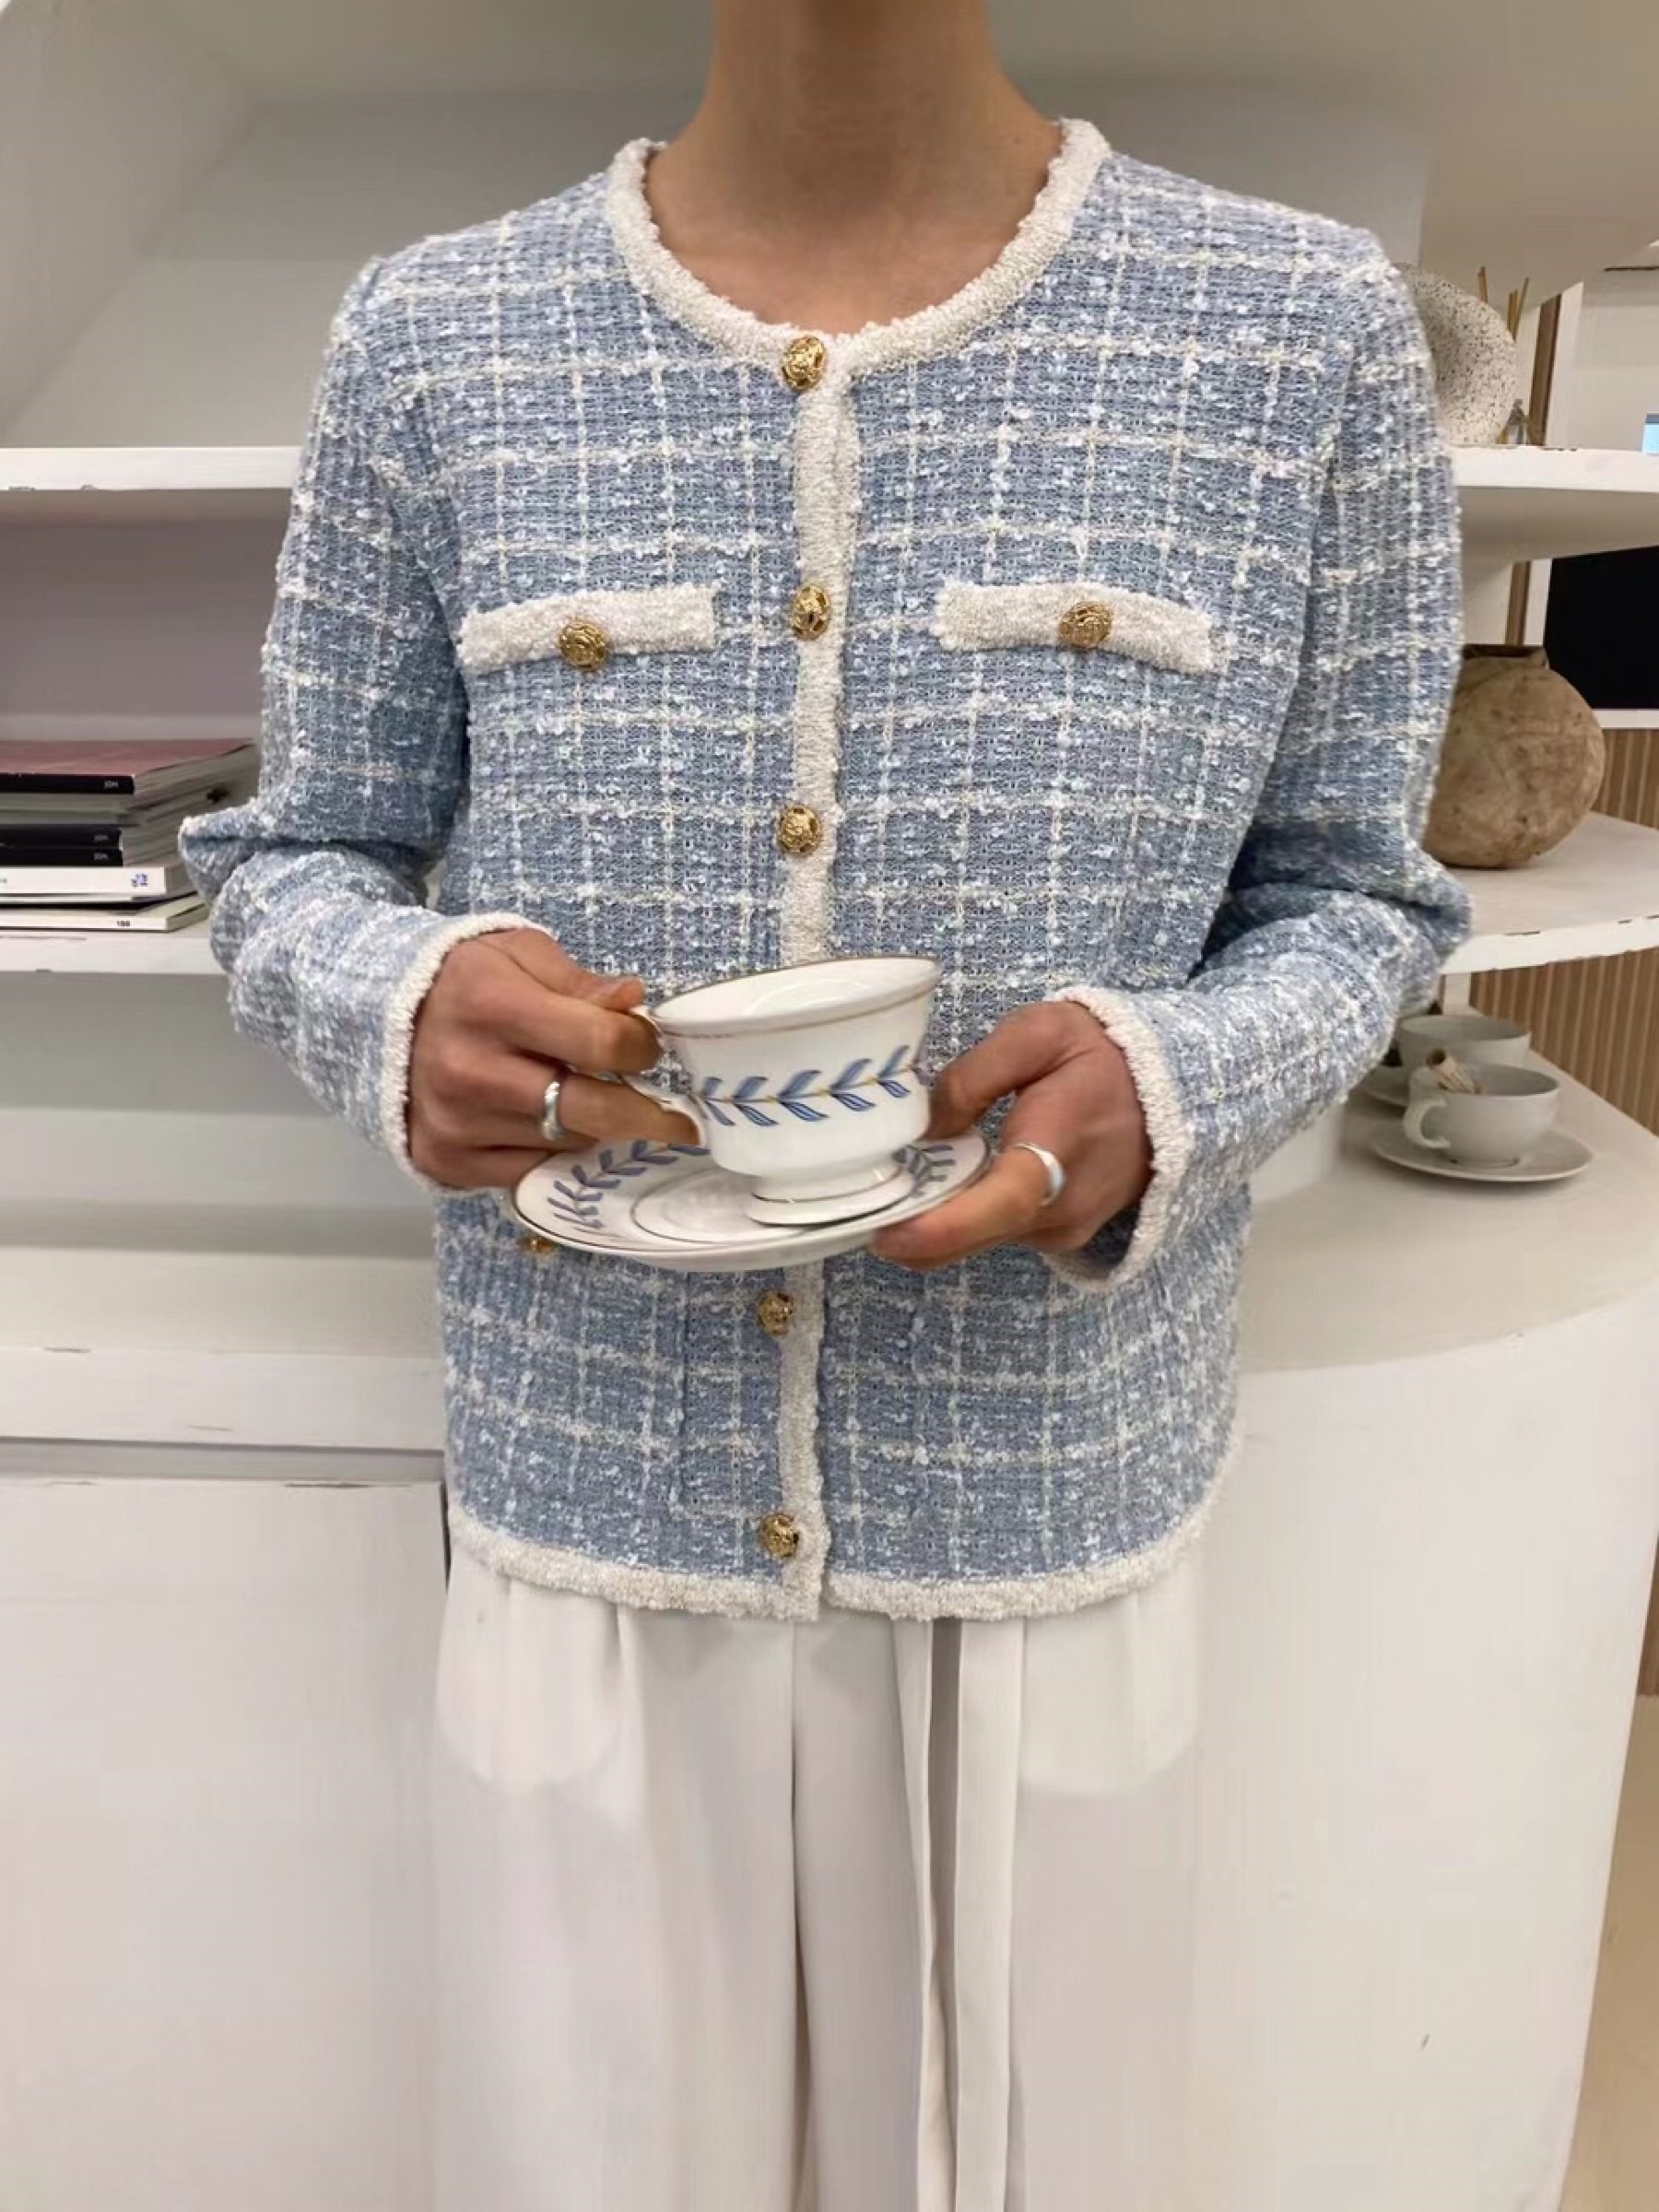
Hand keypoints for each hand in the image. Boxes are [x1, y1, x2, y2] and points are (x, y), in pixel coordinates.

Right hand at [408, 929, 695, 1188]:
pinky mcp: (445, 1161)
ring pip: (566, 1143)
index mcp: (491, 1005)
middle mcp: (468, 1070)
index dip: (640, 1046)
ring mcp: (455, 1123)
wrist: (379, 1018)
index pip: (600, 1043)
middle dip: (646, 1114)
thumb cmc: (467, 981)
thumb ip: (579, 982)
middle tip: (676, 1120)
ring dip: (593, 1127)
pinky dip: (551, 1151)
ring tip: (589, 1101)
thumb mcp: (521, 955)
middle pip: (591, 1111)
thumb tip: (634, 1000)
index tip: (646, 1046)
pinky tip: (548, 1124)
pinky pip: (529, 1170)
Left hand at [872, 1001, 1151, 1270]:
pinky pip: (998, 1232)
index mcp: (1054, 1155)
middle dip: (911, 1227)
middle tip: (865, 1195)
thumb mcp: (1036, 1034)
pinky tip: (955, 1176)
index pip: (991, 1208)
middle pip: (969, 1238)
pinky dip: (967, 1214)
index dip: (934, 1230)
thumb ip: (974, 1076)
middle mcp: (1058, 1211)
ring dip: (939, 1217)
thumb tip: (927, 1128)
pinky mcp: (1061, 1233)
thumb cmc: (1103, 1055)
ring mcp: (1062, 1230)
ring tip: (912, 1171)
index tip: (882, 1234)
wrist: (1176, 1087)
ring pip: (979, 1239)